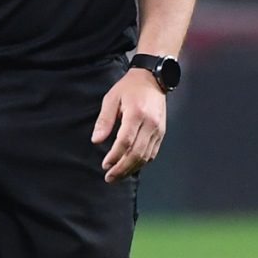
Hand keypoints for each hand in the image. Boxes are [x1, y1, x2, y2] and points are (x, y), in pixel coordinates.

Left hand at [92, 67, 167, 183]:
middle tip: (109, 178)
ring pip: (146, 156)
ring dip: (131, 169)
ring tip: (118, 176)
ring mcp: (158, 129)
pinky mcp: (161, 133)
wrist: (153, 79)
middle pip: (137, 153)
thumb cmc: (129, 88)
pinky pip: (152, 153)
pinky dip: (141, 163)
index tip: (105, 165)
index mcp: (136, 114)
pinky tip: (131, 167)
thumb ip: (104, 121)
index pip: (126, 141)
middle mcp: (150, 123)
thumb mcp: (111, 99)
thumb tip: (96, 141)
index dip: (115, 156)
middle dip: (122, 168)